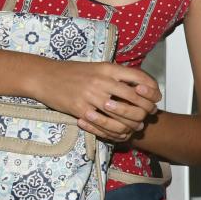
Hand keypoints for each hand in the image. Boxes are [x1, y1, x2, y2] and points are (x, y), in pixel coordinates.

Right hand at [39, 61, 161, 142]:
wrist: (45, 76)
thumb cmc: (72, 72)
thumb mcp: (98, 67)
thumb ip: (117, 75)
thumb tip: (139, 84)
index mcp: (109, 68)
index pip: (139, 78)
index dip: (152, 89)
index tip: (156, 97)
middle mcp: (102, 80)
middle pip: (135, 98)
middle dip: (145, 109)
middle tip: (148, 116)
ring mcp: (91, 95)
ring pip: (121, 114)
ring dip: (132, 123)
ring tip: (135, 126)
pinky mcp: (80, 109)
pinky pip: (103, 124)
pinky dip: (113, 131)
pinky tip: (118, 132)